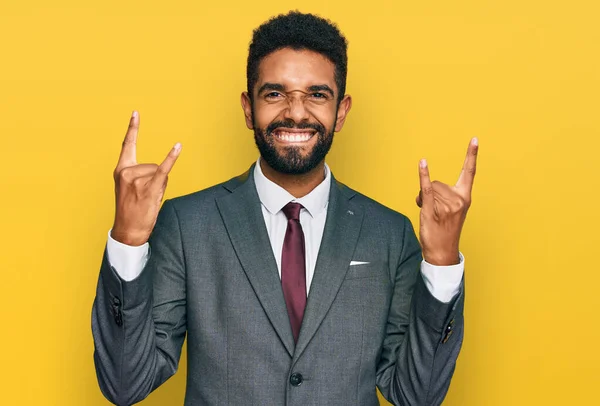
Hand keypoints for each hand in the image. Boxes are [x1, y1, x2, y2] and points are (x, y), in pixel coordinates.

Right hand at [111, 111, 181, 245]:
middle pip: (153, 165)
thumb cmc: (131, 210)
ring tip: (149, 200)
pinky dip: (172, 158)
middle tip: (145, 196)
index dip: (133, 128)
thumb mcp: (130, 189)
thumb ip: (141, 175)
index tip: (136, 113)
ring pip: (160, 173)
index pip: (127, 145)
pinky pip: (163, 170)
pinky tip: (178, 146)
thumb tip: (161, 169)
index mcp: (121, 170)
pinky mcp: (149, 187)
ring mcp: (137, 180)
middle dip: (156, 180)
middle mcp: (127, 171)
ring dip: (160, 186)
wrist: (128, 230)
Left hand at [416, 138, 477, 264]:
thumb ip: (444, 196)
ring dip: (424, 200)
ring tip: (430, 215)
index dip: (471, 155)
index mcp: (465, 198)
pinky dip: (423, 176)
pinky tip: (423, 163)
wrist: (442, 252)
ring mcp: (446, 205)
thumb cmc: (445, 231)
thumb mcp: (450, 211)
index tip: (475, 139)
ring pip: (429, 189)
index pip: (469, 172)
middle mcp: (458, 200)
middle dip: (431, 194)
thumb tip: (426, 188)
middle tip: (434, 212)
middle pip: (438, 183)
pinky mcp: (433, 209)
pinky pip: (427, 189)